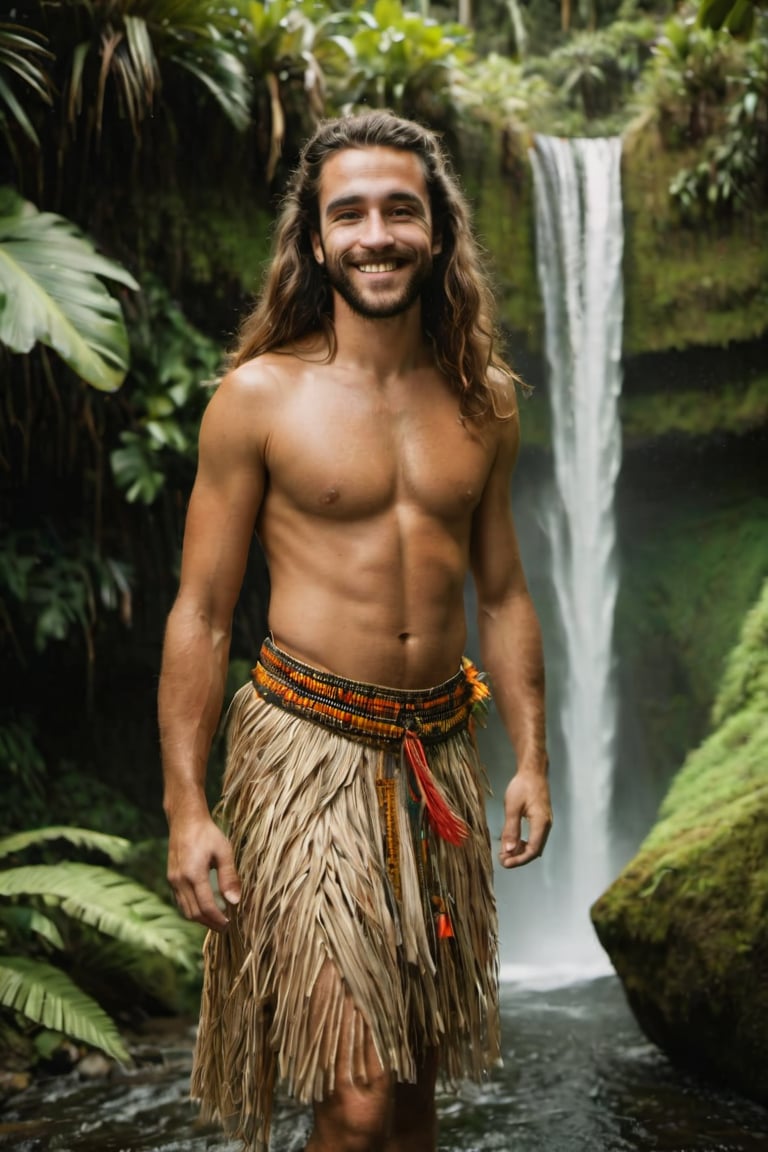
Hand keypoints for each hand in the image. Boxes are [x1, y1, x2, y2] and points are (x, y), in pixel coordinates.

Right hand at [166, 812, 241, 931]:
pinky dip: (191, 909)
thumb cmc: (208, 833)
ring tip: (216, 920)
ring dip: (200, 919)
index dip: (218, 919)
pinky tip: (203, 908)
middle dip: (209, 923)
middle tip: (225, 927)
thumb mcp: (224, 851)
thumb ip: (229, 877)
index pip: (206, 906)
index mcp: (194, 874)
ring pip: (185, 910)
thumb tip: (235, 901)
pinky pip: (180, 901)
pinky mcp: (171, 878)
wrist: (185, 819)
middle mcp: (180, 880)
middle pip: (194, 913)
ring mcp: (173, 880)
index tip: (229, 924)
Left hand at [499, 770, 552, 868]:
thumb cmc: (523, 786)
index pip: (532, 850)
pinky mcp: (541, 820)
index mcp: (541, 823)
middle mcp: (546, 825)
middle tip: (502, 860)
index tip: (505, 863)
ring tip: (505, 852)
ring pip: (535, 845)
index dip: (519, 860)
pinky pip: (534, 837)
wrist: (533, 772)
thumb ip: (511, 829)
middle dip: (519, 857)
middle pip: (535, 850)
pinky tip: (513, 842)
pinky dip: (523, 843)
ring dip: (520, 851)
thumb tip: (508, 850)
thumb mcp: (512, 807)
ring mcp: (545, 823)